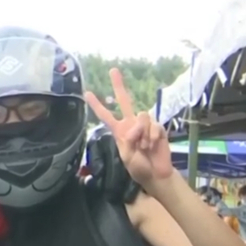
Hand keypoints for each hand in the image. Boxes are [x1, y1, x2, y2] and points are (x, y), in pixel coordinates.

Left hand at [84, 68, 173, 188]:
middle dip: (118, 85)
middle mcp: (131, 124)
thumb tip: (136, 126)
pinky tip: (153, 145)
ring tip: (144, 147)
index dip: (97, 105)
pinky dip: (152, 137)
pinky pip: (154, 126)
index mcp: (119, 131)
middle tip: (113, 70)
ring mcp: (145, 125)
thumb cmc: (138, 167)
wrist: (156, 174)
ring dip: (142, 134)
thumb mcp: (126, 157)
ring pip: (141, 116)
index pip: (106, 115)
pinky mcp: (158, 128)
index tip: (87, 93)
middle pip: (124, 100)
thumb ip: (128, 140)